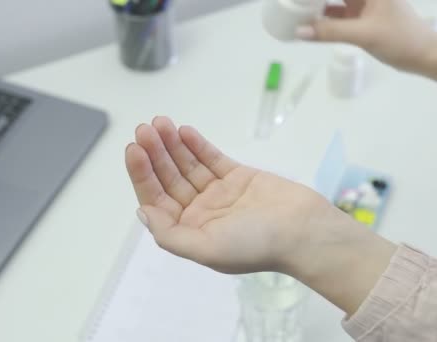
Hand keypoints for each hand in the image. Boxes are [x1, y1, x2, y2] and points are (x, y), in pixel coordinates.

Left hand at [125, 116, 333, 273]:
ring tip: (160, 123)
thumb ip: (170, 235)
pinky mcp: (239, 176)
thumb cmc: (255, 244)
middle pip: (170, 178)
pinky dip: (197, 145)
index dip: (142, 175)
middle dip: (155, 154)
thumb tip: (142, 212)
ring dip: (173, 145)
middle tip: (144, 128)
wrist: (303, 229)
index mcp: (191, 232)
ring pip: (189, 165)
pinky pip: (212, 158)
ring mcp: (220, 192)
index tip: (134, 149)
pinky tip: (183, 131)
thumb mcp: (206, 249)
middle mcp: (202, 212)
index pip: (157, 200)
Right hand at [297, 0, 436, 91]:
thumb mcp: (364, 34)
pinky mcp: (360, 17)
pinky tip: (306, 22)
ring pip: (333, 0)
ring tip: (292, 8)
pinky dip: (322, 16)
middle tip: (287, 2)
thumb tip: (298, 31)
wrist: (425, 56)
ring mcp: (362, 3)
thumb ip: (330, 31)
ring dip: (315, 4)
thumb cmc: (401, 39)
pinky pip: (336, 13)